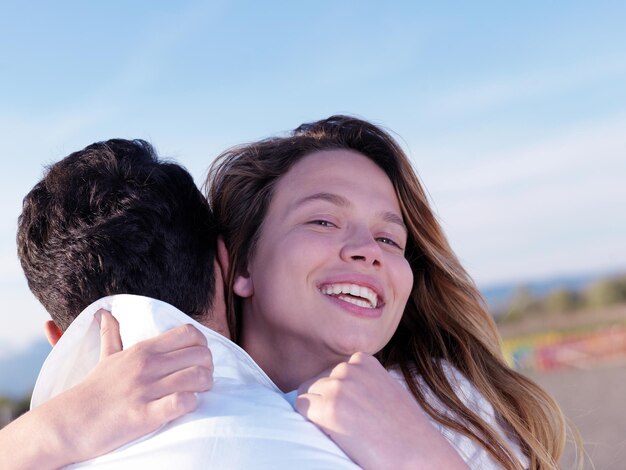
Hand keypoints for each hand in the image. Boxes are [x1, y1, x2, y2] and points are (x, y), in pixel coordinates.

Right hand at [68, 310, 213, 460]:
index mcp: (143, 350)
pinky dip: (191, 404)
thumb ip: (111, 334)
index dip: (202, 345)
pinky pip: (182, 403)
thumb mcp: (106, 356)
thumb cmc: (93, 390)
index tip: (198, 358)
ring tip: (197, 393)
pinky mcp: (144, 415)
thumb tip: (104, 312)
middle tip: (202, 379)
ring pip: (198, 377)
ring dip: (204, 386)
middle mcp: (147, 365)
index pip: (190, 333)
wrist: (68, 423)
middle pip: (201, 355)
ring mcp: (146, 390)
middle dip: (208, 367)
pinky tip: (185, 406)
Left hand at [295, 352, 467, 469]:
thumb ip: (358, 381)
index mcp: (363, 360)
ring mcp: (338, 386)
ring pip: (305, 396)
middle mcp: (349, 368)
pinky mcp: (328, 408)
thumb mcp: (382, 389)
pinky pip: (300, 409)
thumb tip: (327, 386)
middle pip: (315, 383)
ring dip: (317, 414)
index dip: (335, 397)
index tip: (355, 413)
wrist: (419, 454)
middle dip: (324, 404)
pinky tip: (336, 434)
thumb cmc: (402, 429)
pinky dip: (310, 423)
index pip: (329, 373)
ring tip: (346, 430)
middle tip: (350, 426)